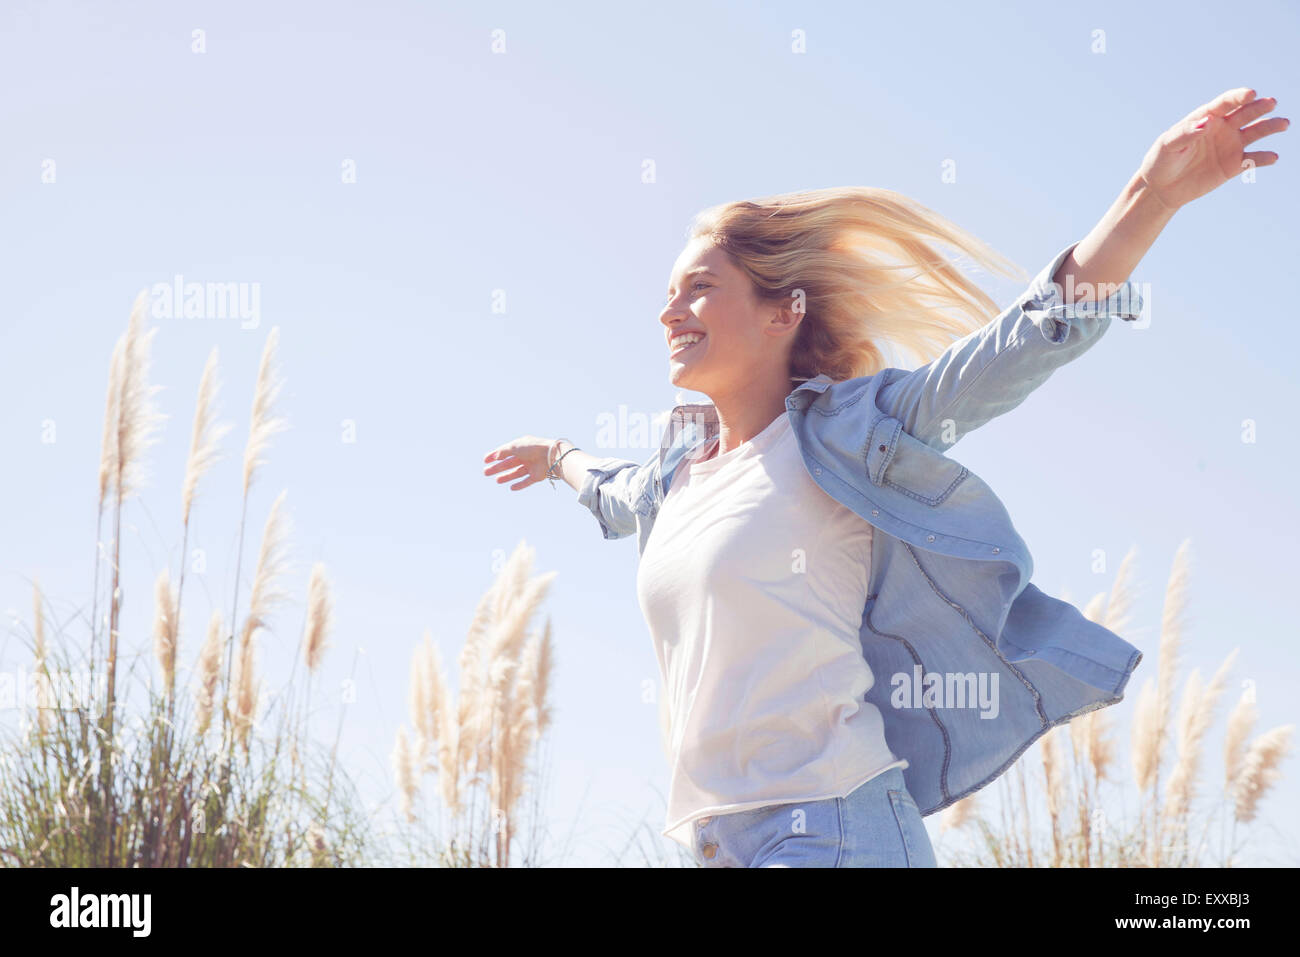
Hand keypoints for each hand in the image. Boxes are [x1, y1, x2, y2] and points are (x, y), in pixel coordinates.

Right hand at [483, 436, 564, 490]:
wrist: (551, 456)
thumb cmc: (533, 448)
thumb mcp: (515, 447)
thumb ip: (503, 451)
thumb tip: (494, 456)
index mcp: (522, 447)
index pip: (506, 451)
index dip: (495, 455)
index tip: (485, 460)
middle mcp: (527, 456)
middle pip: (509, 463)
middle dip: (498, 468)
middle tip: (485, 472)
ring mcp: (532, 466)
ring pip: (517, 473)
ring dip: (507, 477)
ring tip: (497, 480)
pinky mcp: (537, 476)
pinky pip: (527, 481)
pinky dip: (519, 485)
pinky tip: (511, 488)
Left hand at [1135, 88, 1286, 211]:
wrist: (1161, 187)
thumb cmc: (1161, 160)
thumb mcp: (1168, 145)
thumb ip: (1186, 133)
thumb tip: (1207, 122)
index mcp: (1206, 118)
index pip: (1226, 103)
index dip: (1239, 97)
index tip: (1252, 94)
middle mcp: (1223, 128)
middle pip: (1245, 114)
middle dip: (1259, 107)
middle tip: (1271, 102)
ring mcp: (1230, 146)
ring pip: (1255, 133)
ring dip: (1270, 127)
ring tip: (1283, 124)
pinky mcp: (1233, 166)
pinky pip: (1252, 160)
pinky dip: (1263, 159)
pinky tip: (1273, 157)